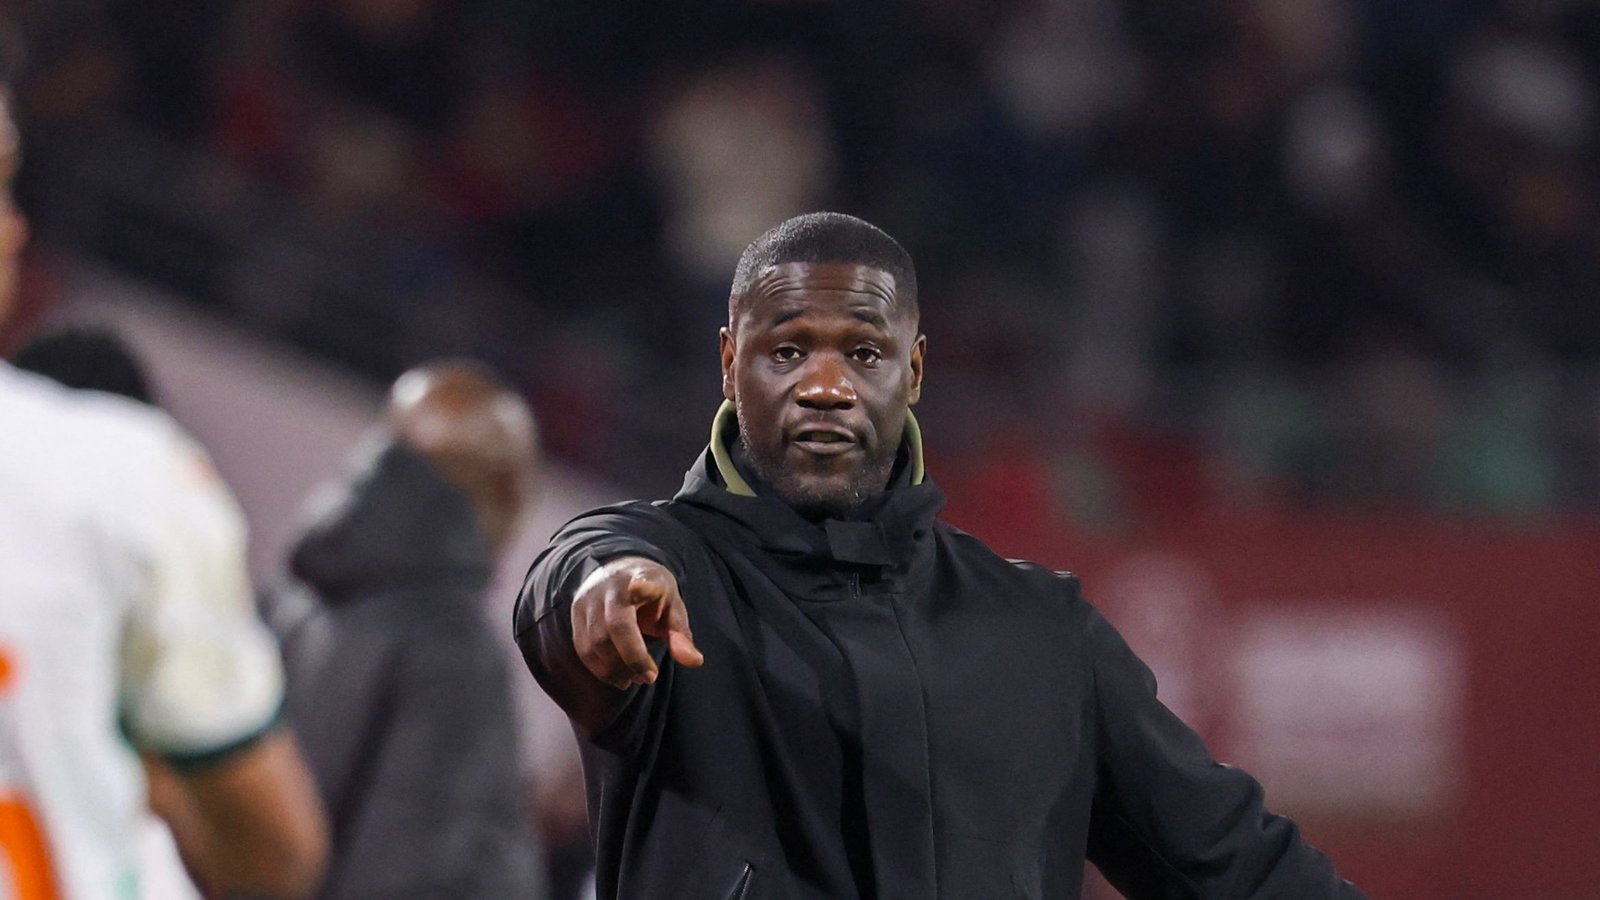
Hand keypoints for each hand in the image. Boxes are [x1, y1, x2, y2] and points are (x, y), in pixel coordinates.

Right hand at [571, 557, 703, 689]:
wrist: (618, 572)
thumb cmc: (651, 594)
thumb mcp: (671, 607)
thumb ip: (681, 634)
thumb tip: (695, 662)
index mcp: (642, 578)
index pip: (643, 582)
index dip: (642, 587)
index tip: (639, 588)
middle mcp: (610, 587)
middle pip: (615, 626)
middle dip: (633, 658)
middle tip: (650, 677)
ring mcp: (588, 599)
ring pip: (595, 642)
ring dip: (615, 668)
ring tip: (636, 679)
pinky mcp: (575, 613)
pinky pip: (583, 649)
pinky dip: (600, 669)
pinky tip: (618, 677)